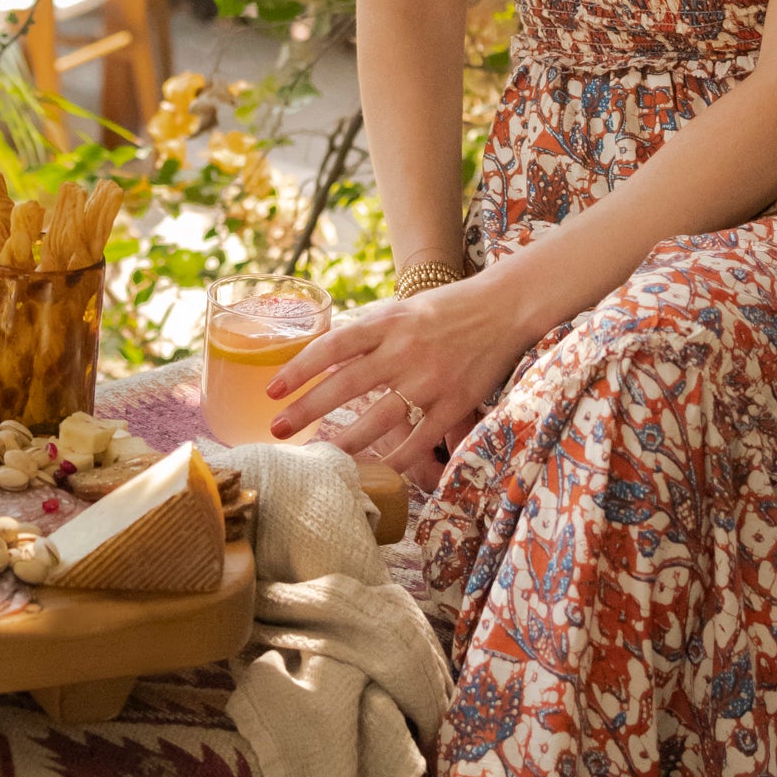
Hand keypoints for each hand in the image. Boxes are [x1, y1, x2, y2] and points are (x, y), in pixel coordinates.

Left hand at [270, 274, 534, 481]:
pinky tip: (375, 469)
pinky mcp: (455, 403)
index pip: (332, 345)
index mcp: (387, 321)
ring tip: (320, 456)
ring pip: (378, 419)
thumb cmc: (445, 309)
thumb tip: (324, 361)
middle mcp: (405, 349)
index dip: (299, 368)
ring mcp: (430, 379)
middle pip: (345, 385)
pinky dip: (395, 458)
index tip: (273, 389)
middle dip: (307, 409)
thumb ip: (367, 335)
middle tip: (278, 429)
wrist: (503, 308)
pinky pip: (419, 439)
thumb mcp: (400, 310)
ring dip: (345, 441)